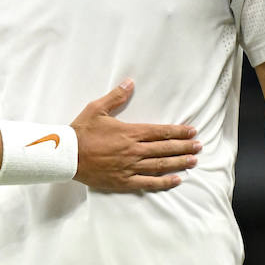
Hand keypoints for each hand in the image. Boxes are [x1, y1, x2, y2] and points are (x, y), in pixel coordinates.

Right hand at [70, 80, 199, 191]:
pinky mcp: (123, 181)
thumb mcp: (96, 108)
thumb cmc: (81, 131)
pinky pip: (148, 182)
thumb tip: (130, 82)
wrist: (66, 155)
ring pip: (160, 165)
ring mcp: (130, 167)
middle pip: (165, 149)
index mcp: (130, 132)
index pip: (161, 132)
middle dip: (184, 147)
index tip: (192, 131)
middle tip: (199, 146)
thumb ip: (116, 96)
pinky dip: (164, 182)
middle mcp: (134, 150)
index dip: (178, 131)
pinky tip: (176, 180)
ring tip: (193, 161)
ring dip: (179, 163)